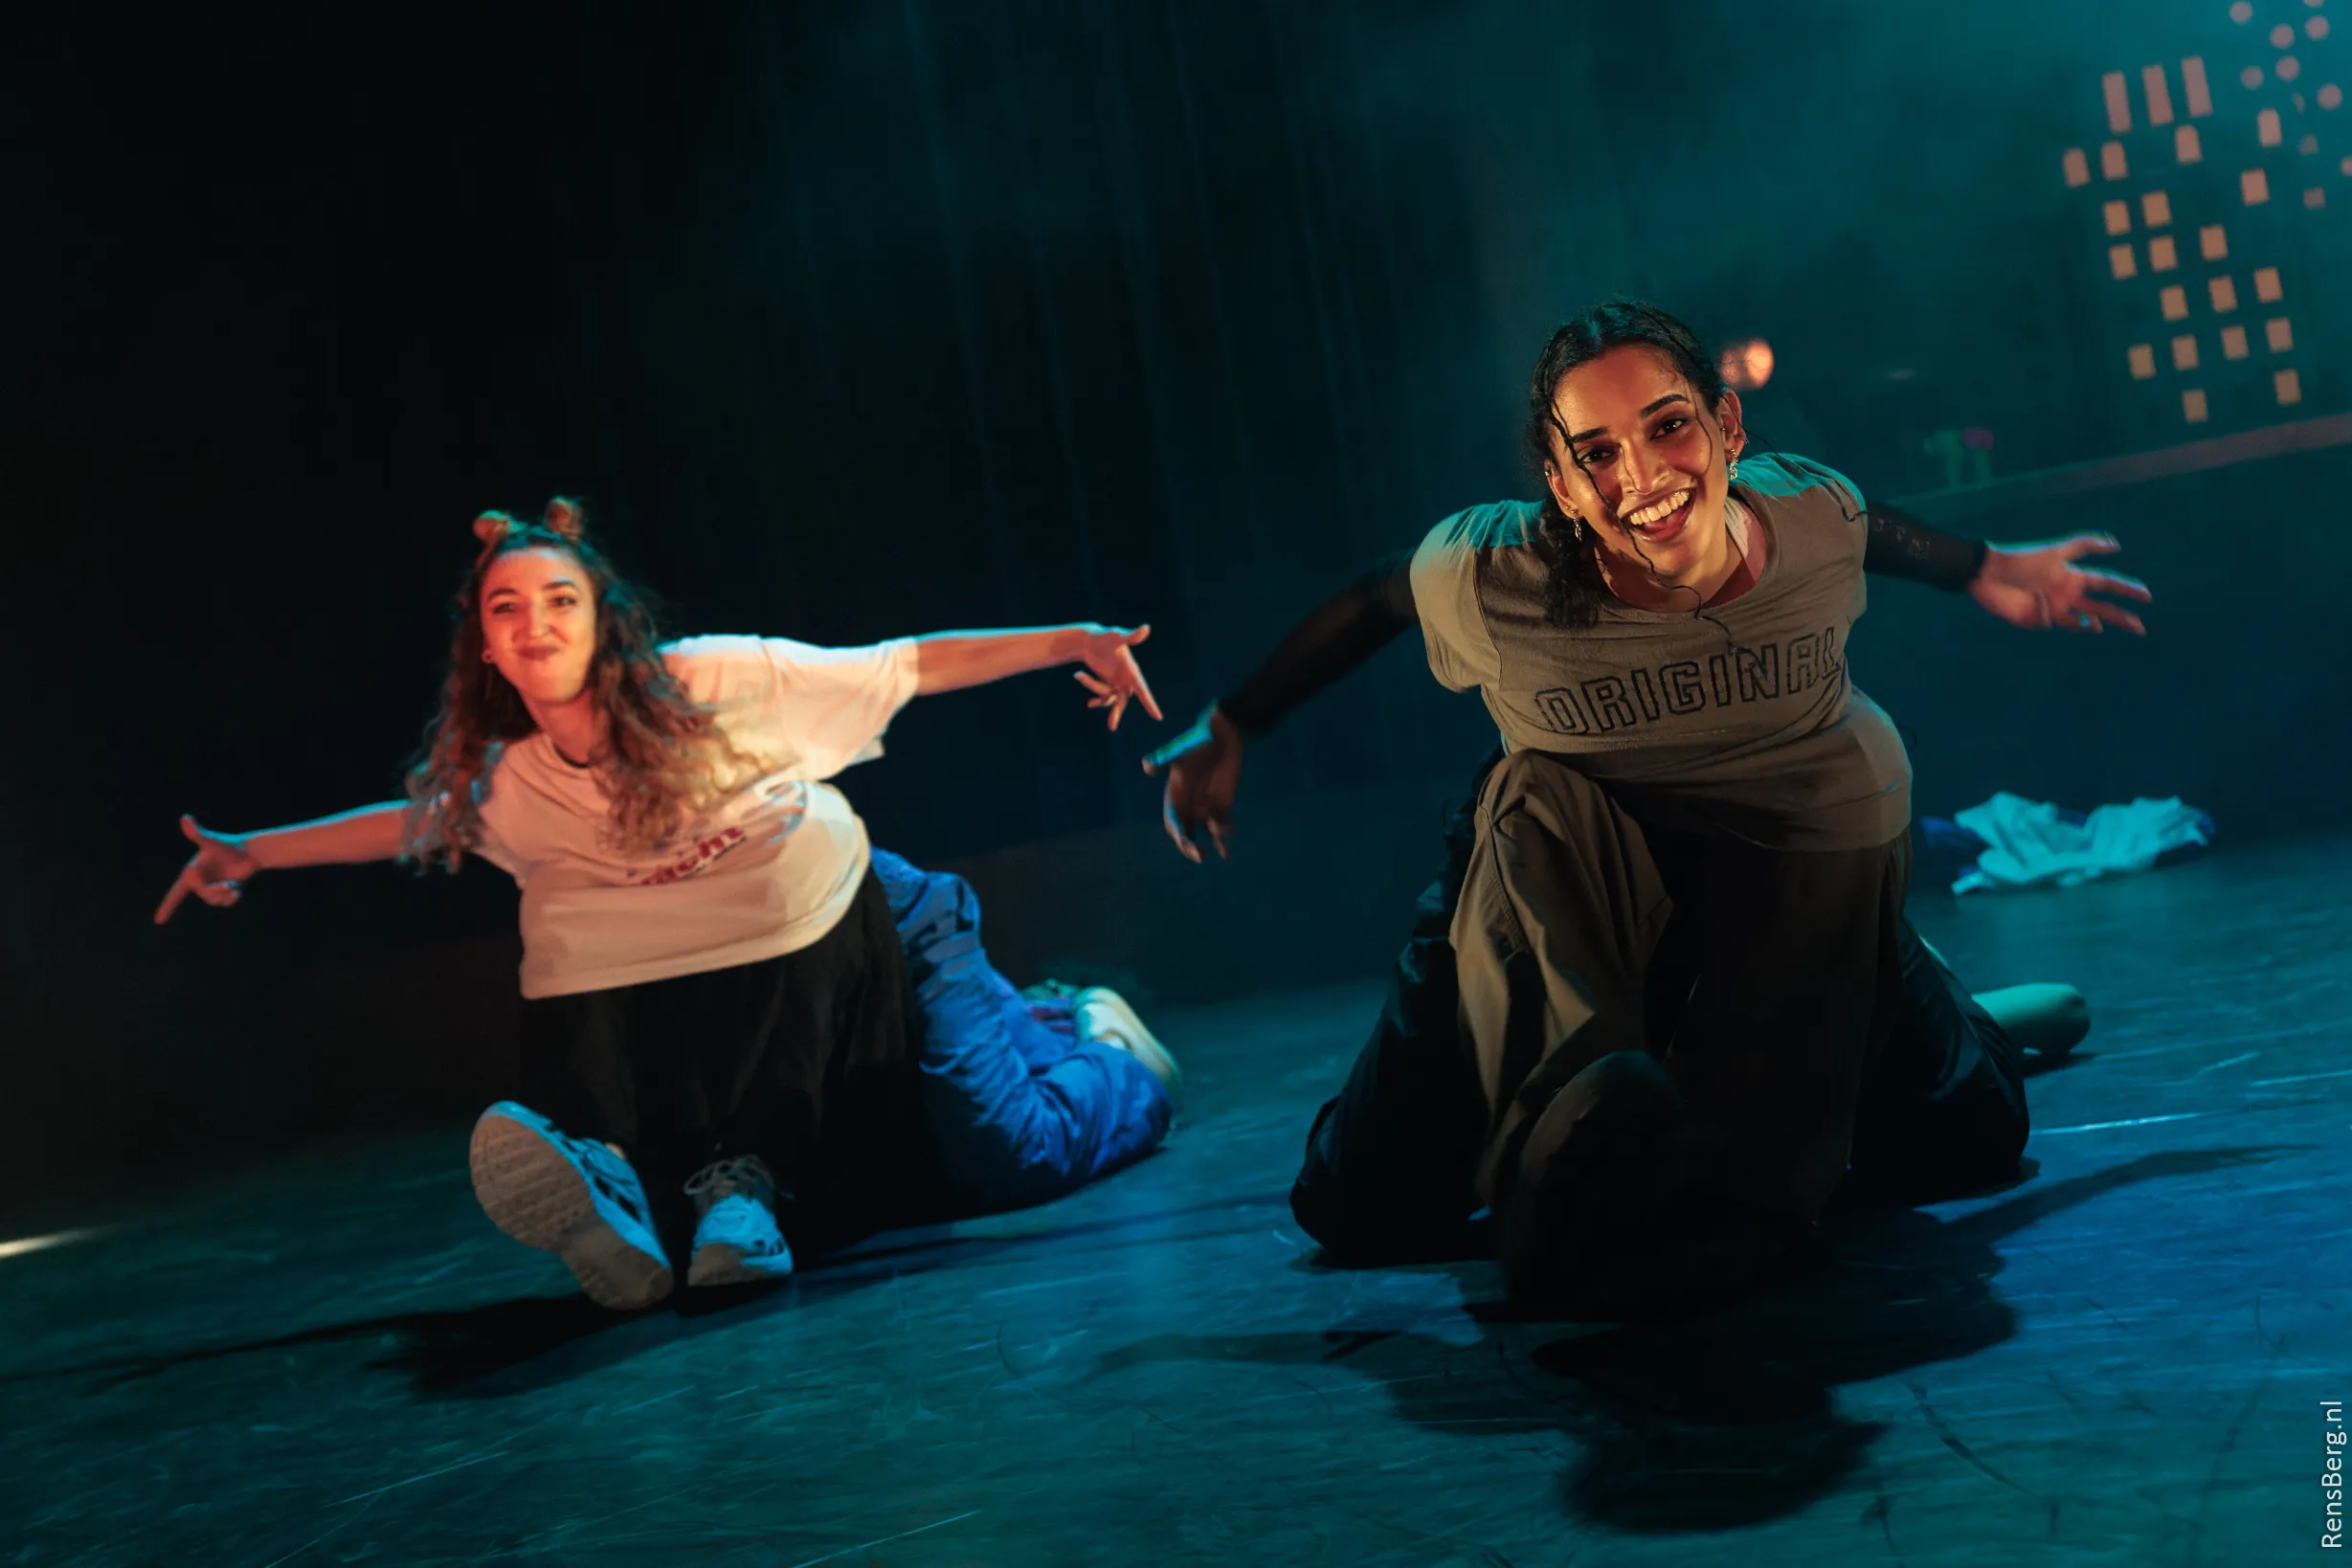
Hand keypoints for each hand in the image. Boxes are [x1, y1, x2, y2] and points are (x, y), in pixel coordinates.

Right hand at [155, 815, 260, 923]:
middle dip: (215, 892)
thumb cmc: (227, 845)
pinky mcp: (227, 891)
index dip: (167, 906)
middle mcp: (201, 882)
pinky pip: (226, 902)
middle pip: (203, 895)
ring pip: (215, 900)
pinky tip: (237, 887)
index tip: (158, 921)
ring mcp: (214, 887)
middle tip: (227, 885)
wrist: (248, 852)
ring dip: (224, 895)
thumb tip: (184, 818)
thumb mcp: (211, 841)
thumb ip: (197, 834)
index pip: (176, 892)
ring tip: (232, 885)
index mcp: (192, 873)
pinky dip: (233, 897)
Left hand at [1071, 624, 1163, 731]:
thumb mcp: (1116, 636)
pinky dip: (1094, 695)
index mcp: (1132, 671)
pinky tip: (1088, 701)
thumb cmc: (1104, 636)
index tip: (1158, 717)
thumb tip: (1146, 628)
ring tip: (1079, 674)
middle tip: (1112, 727)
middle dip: (1116, 713)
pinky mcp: (1108, 685)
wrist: (1090, 640)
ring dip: (1093, 687)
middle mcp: (1126, 680)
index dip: (1150, 704)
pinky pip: (1102, 697)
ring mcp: (1117, 684)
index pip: (1143, 690)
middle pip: (1124, 701)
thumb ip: (1130, 636)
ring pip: (1107, 698)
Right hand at [1141, 705, 1242, 861]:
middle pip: (1186, 832)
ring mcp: (1205, 806)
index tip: (1184, 840)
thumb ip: (1165, 759)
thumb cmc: (1198, 740)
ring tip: (1223, 848)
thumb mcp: (1181, 750)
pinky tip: (1231, 831)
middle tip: (1199, 855)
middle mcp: (1188, 804)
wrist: (1223, 735)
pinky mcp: (1222, 805)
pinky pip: (1223, 825)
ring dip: (1214, 842)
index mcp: (1174, 794)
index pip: (1172, 819)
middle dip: (1190, 846)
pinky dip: (1226, 833)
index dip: (1177, 831)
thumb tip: (1146, 765)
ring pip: (1205, 832)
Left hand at [1969, 535, 2150, 634]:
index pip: (2107, 584)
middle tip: (2140, 629)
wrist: (1987, 574)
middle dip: (2121, 618)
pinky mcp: (2034, 620)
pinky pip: (2047, 622)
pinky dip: (2046, 614)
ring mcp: (2051, 610)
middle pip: (2100, 609)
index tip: (2147, 597)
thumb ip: (2085, 545)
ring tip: (2095, 624)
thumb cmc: (2022, 560)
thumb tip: (2116, 544)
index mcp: (2074, 578)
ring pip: (2078, 623)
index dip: (2127, 590)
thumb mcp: (2056, 551)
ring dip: (2089, 625)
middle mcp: (2066, 595)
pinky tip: (2036, 600)